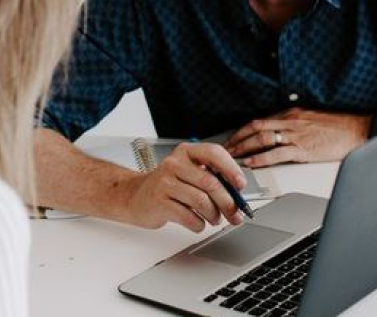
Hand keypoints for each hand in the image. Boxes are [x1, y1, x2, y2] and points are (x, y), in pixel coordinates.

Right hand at [123, 142, 246, 231]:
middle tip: (235, 213)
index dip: (231, 169)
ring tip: (215, 219)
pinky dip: (199, 224)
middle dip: (227, 201)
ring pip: (201, 201)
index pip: (214, 153)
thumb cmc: (168, 184)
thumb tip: (236, 194)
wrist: (136, 196)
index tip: (240, 185)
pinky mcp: (159, 202)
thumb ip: (210, 177)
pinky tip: (199, 223)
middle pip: (210, 182)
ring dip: (214, 214)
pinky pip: (188, 216)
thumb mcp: (188, 172)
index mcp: (186, 151)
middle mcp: (174, 163)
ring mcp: (165, 182)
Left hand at [224, 108, 371, 167]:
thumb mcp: (312, 118)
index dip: (243, 130)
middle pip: (256, 128)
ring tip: (231, 157)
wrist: (358, 128)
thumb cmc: (339, 125)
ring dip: (244, 148)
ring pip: (262, 138)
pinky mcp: (303, 149)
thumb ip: (295, 122)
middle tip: (225, 149)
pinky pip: (277, 153)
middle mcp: (290, 121)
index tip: (233, 138)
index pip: (260, 120)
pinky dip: (261, 158)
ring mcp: (296, 134)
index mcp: (292, 113)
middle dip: (238, 139)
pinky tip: (251, 163)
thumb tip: (279, 130)